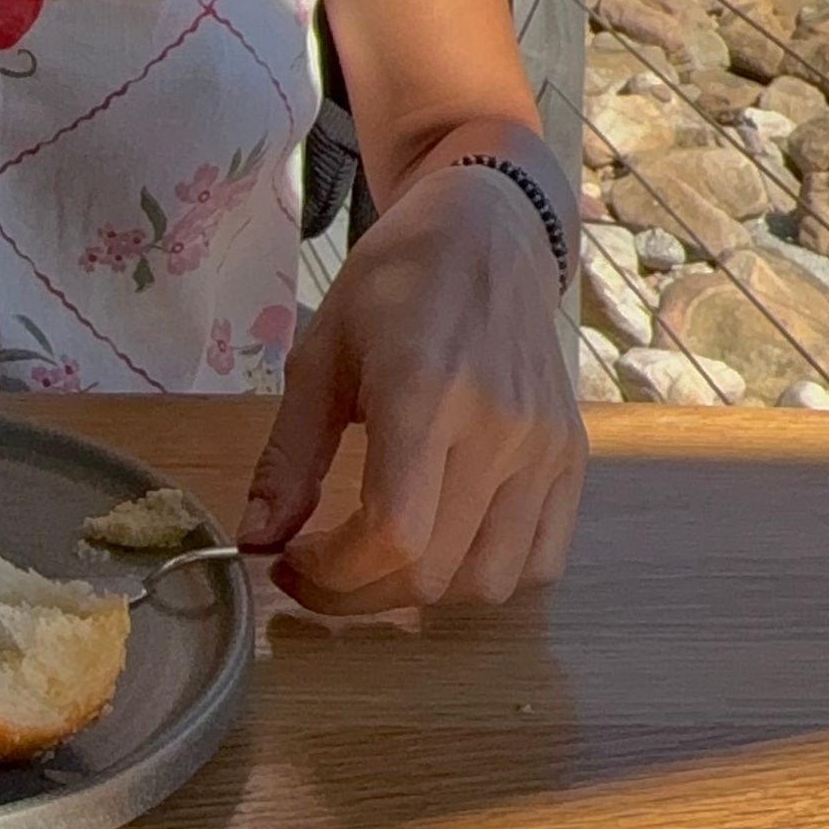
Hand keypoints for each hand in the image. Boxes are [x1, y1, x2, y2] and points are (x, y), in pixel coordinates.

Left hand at [238, 164, 586, 613]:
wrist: (488, 234)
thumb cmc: (395, 283)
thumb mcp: (320, 354)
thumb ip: (289, 456)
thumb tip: (254, 541)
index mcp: (426, 390)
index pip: (392, 534)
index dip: (333, 576)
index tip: (289, 566)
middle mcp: (499, 427)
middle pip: (434, 573)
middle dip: (360, 594)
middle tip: (319, 571)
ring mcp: (546, 448)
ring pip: (490, 584)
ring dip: (423, 593)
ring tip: (379, 557)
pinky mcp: (573, 458)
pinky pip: (539, 561)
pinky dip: (485, 574)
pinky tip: (444, 540)